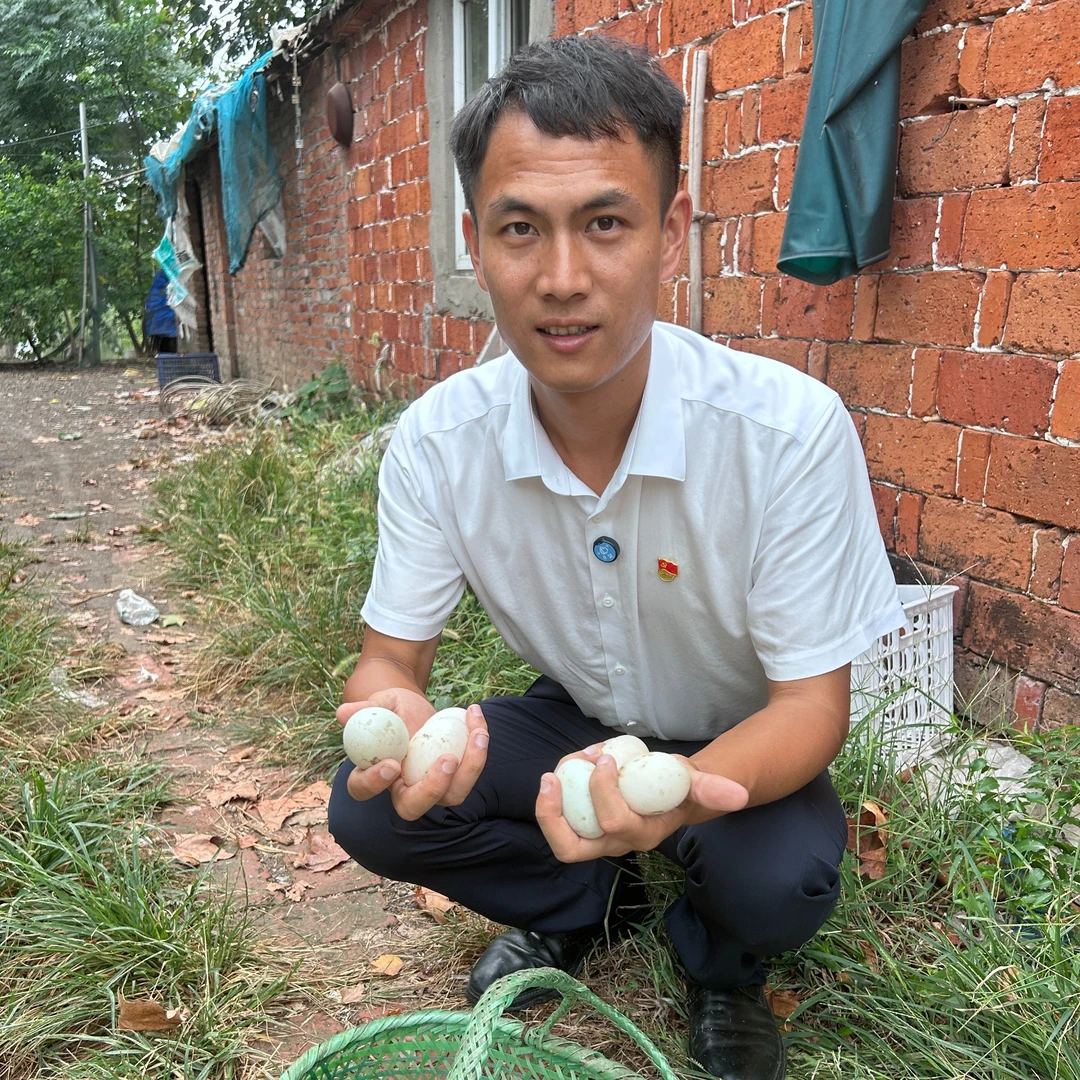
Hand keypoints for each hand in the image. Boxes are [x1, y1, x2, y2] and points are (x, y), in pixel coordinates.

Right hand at [336, 691, 488, 819]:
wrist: (416, 706)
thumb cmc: (392, 708)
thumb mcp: (381, 703)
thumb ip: (365, 709)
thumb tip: (342, 714)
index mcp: (372, 773)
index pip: (363, 788)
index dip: (374, 783)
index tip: (392, 764)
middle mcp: (400, 788)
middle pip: (412, 807)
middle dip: (431, 790)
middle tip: (447, 759)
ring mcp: (430, 787)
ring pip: (451, 796)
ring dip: (470, 767)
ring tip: (477, 732)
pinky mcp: (454, 778)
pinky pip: (470, 772)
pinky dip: (478, 747)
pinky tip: (475, 715)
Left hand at [535, 745, 748, 862]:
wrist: (669, 792)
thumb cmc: (680, 786)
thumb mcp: (696, 783)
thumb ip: (714, 789)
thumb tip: (739, 795)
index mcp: (642, 835)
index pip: (614, 823)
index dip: (603, 790)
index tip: (607, 758)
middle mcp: (615, 843)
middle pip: (572, 849)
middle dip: (552, 817)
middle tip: (551, 779)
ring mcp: (595, 836)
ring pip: (561, 836)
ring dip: (549, 805)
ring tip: (554, 772)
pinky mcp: (582, 823)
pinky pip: (561, 817)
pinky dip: (557, 793)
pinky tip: (566, 768)